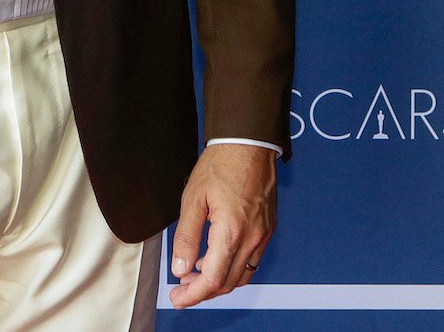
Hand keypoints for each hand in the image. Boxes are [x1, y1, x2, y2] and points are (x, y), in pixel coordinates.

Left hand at [168, 142, 275, 307]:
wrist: (248, 144)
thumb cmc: (221, 165)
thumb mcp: (193, 199)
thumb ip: (186, 237)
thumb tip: (181, 268)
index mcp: (232, 232)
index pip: (212, 279)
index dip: (192, 295)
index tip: (177, 299)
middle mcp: (252, 238)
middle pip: (227, 282)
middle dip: (202, 292)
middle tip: (181, 290)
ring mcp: (262, 235)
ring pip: (241, 275)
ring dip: (218, 282)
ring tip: (194, 275)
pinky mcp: (267, 229)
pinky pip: (251, 261)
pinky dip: (232, 268)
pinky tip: (214, 258)